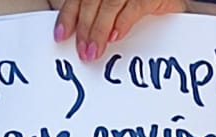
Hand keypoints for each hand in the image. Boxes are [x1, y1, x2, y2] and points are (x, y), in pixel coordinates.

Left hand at [53, 0, 188, 61]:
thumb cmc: (154, 1)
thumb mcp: (126, 6)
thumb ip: (108, 15)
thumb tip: (89, 39)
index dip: (68, 16)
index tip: (61, 36)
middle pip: (91, 0)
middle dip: (84, 28)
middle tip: (82, 51)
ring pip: (108, 4)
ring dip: (99, 30)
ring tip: (94, 50)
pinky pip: (134, 7)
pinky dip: (122, 22)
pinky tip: (115, 36)